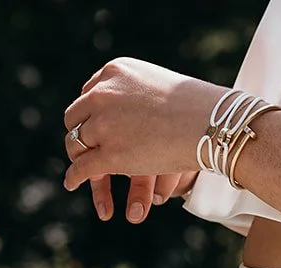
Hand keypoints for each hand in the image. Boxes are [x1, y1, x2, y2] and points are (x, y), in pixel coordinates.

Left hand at [62, 58, 219, 220]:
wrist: (208, 122)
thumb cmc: (193, 106)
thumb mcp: (157, 85)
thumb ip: (137, 92)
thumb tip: (129, 108)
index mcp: (114, 71)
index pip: (90, 93)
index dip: (90, 114)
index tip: (94, 126)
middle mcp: (103, 93)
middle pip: (76, 117)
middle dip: (81, 135)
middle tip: (86, 149)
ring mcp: (104, 124)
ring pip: (76, 144)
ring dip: (80, 158)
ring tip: (83, 169)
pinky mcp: (110, 154)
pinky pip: (82, 168)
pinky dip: (74, 177)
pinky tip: (72, 183)